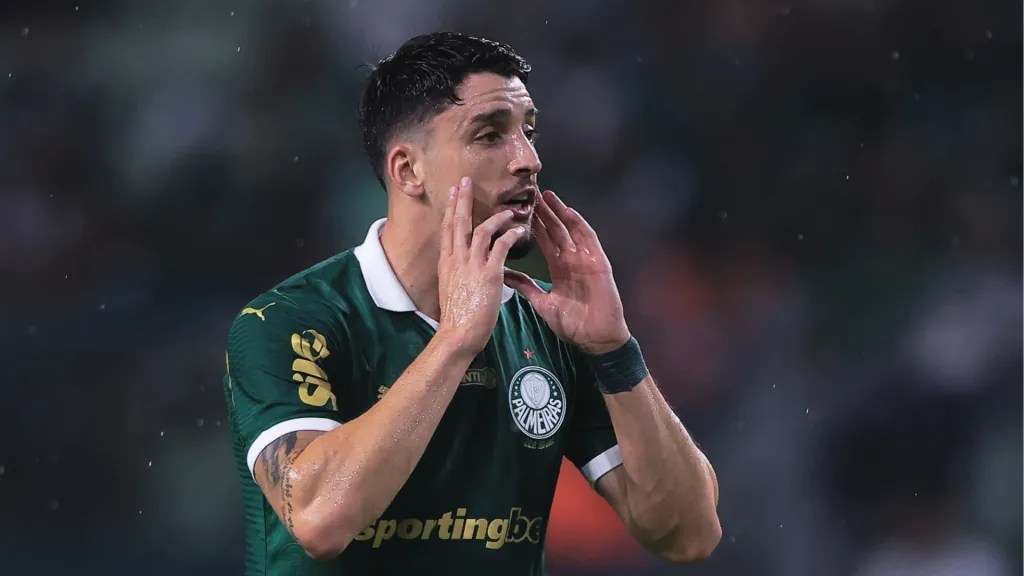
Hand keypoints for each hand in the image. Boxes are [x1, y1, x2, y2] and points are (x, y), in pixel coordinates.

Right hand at [437, 177, 524, 355]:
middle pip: (458, 223)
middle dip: (461, 201)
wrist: (458, 334)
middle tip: (465, 181)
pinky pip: (500, 247)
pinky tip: (518, 230)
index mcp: (446, 264)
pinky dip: (510, 235)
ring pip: (480, 230)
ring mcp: (472, 265)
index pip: (447, 230)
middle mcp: (456, 260)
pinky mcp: (489, 273)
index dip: (450, 210)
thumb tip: (461, 270)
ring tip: (507, 209)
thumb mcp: (451, 290)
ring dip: (494, 217)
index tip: (452, 194)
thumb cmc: (457, 318)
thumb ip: (457, 275)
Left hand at [504, 191, 629, 354]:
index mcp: (559, 268)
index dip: (533, 225)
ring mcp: (586, 260)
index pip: (544, 240)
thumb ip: (525, 287)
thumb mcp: (542, 303)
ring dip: (560, 212)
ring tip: (547, 196)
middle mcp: (572, 260)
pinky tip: (568, 212)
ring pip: (571, 230)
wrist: (595, 339)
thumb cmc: (572, 324)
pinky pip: (589, 241)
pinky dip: (579, 226)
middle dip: (544, 212)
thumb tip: (502, 274)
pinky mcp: (599, 264)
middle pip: (556, 230)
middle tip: (530, 193)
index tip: (519, 209)